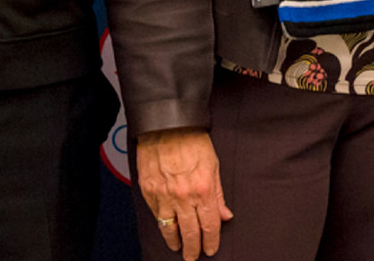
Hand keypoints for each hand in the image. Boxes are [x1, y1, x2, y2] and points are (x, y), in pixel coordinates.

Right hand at [136, 128, 232, 258]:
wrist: (168, 125)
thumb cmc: (192, 140)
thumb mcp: (214, 165)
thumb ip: (218, 194)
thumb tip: (224, 215)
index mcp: (204, 190)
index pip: (209, 225)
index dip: (211, 241)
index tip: (210, 249)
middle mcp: (184, 196)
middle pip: (190, 232)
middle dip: (193, 249)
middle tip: (194, 257)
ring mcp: (164, 195)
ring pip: (170, 228)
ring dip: (175, 242)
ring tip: (179, 249)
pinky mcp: (149, 191)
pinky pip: (156, 215)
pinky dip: (162, 224)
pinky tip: (166, 229)